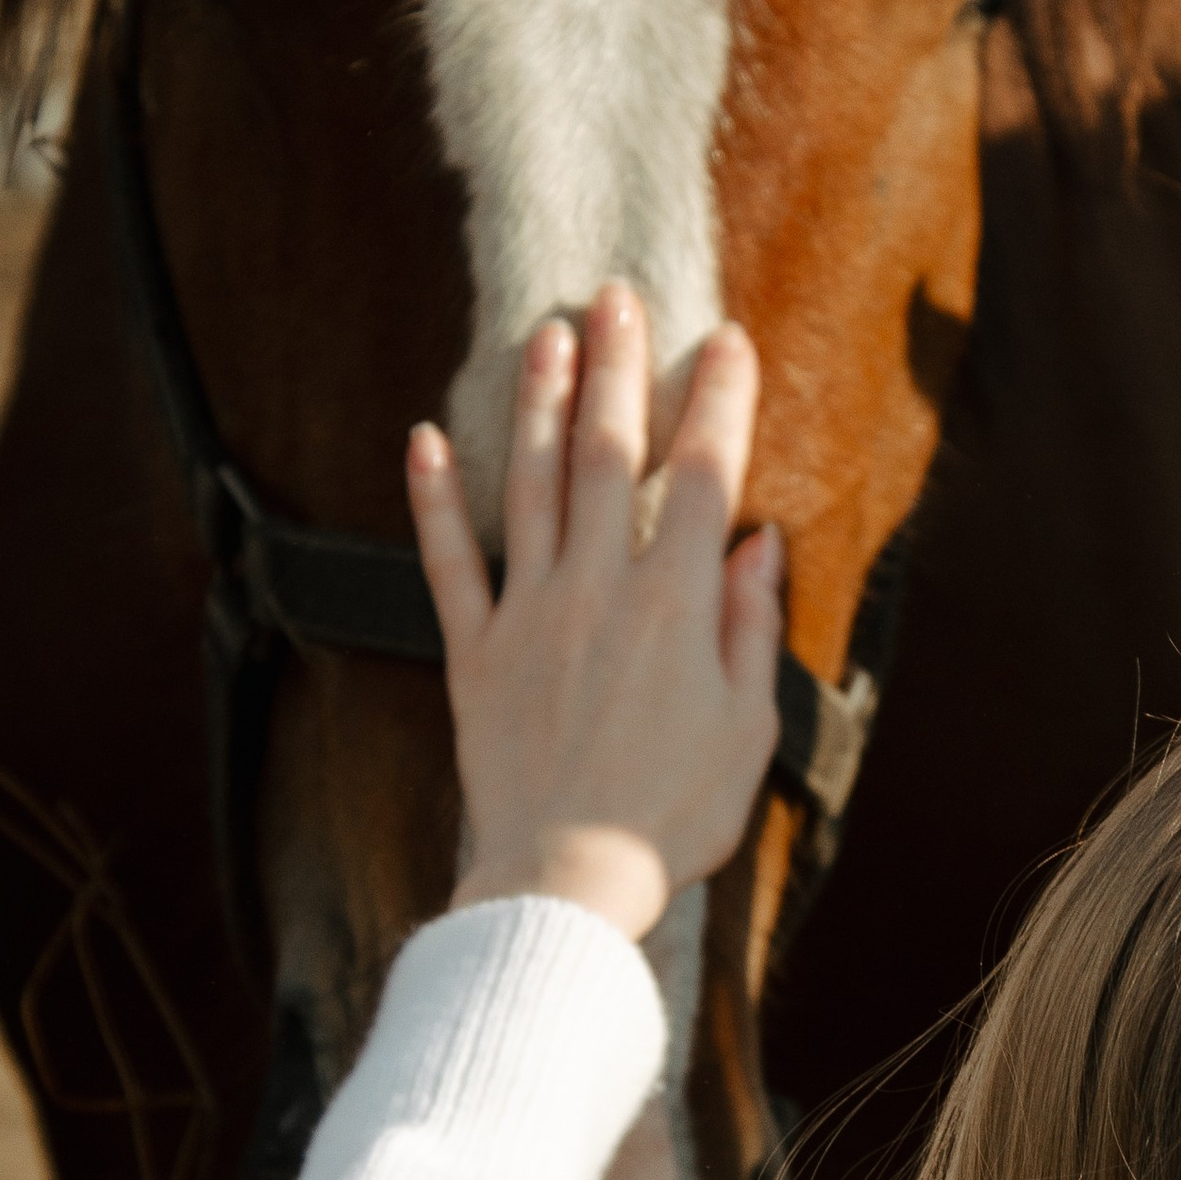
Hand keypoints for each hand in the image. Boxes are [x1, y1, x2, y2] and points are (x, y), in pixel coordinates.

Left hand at [406, 284, 782, 941]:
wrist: (565, 882)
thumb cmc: (672, 816)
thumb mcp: (747, 727)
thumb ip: (746, 626)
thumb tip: (755, 543)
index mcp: (676, 605)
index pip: (702, 477)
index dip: (717, 401)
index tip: (724, 339)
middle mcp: (598, 590)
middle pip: (609, 456)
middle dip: (617, 368)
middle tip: (615, 297)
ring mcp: (528, 615)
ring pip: (532, 486)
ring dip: (540, 404)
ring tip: (546, 335)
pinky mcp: (473, 652)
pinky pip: (447, 563)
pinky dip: (435, 501)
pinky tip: (426, 441)